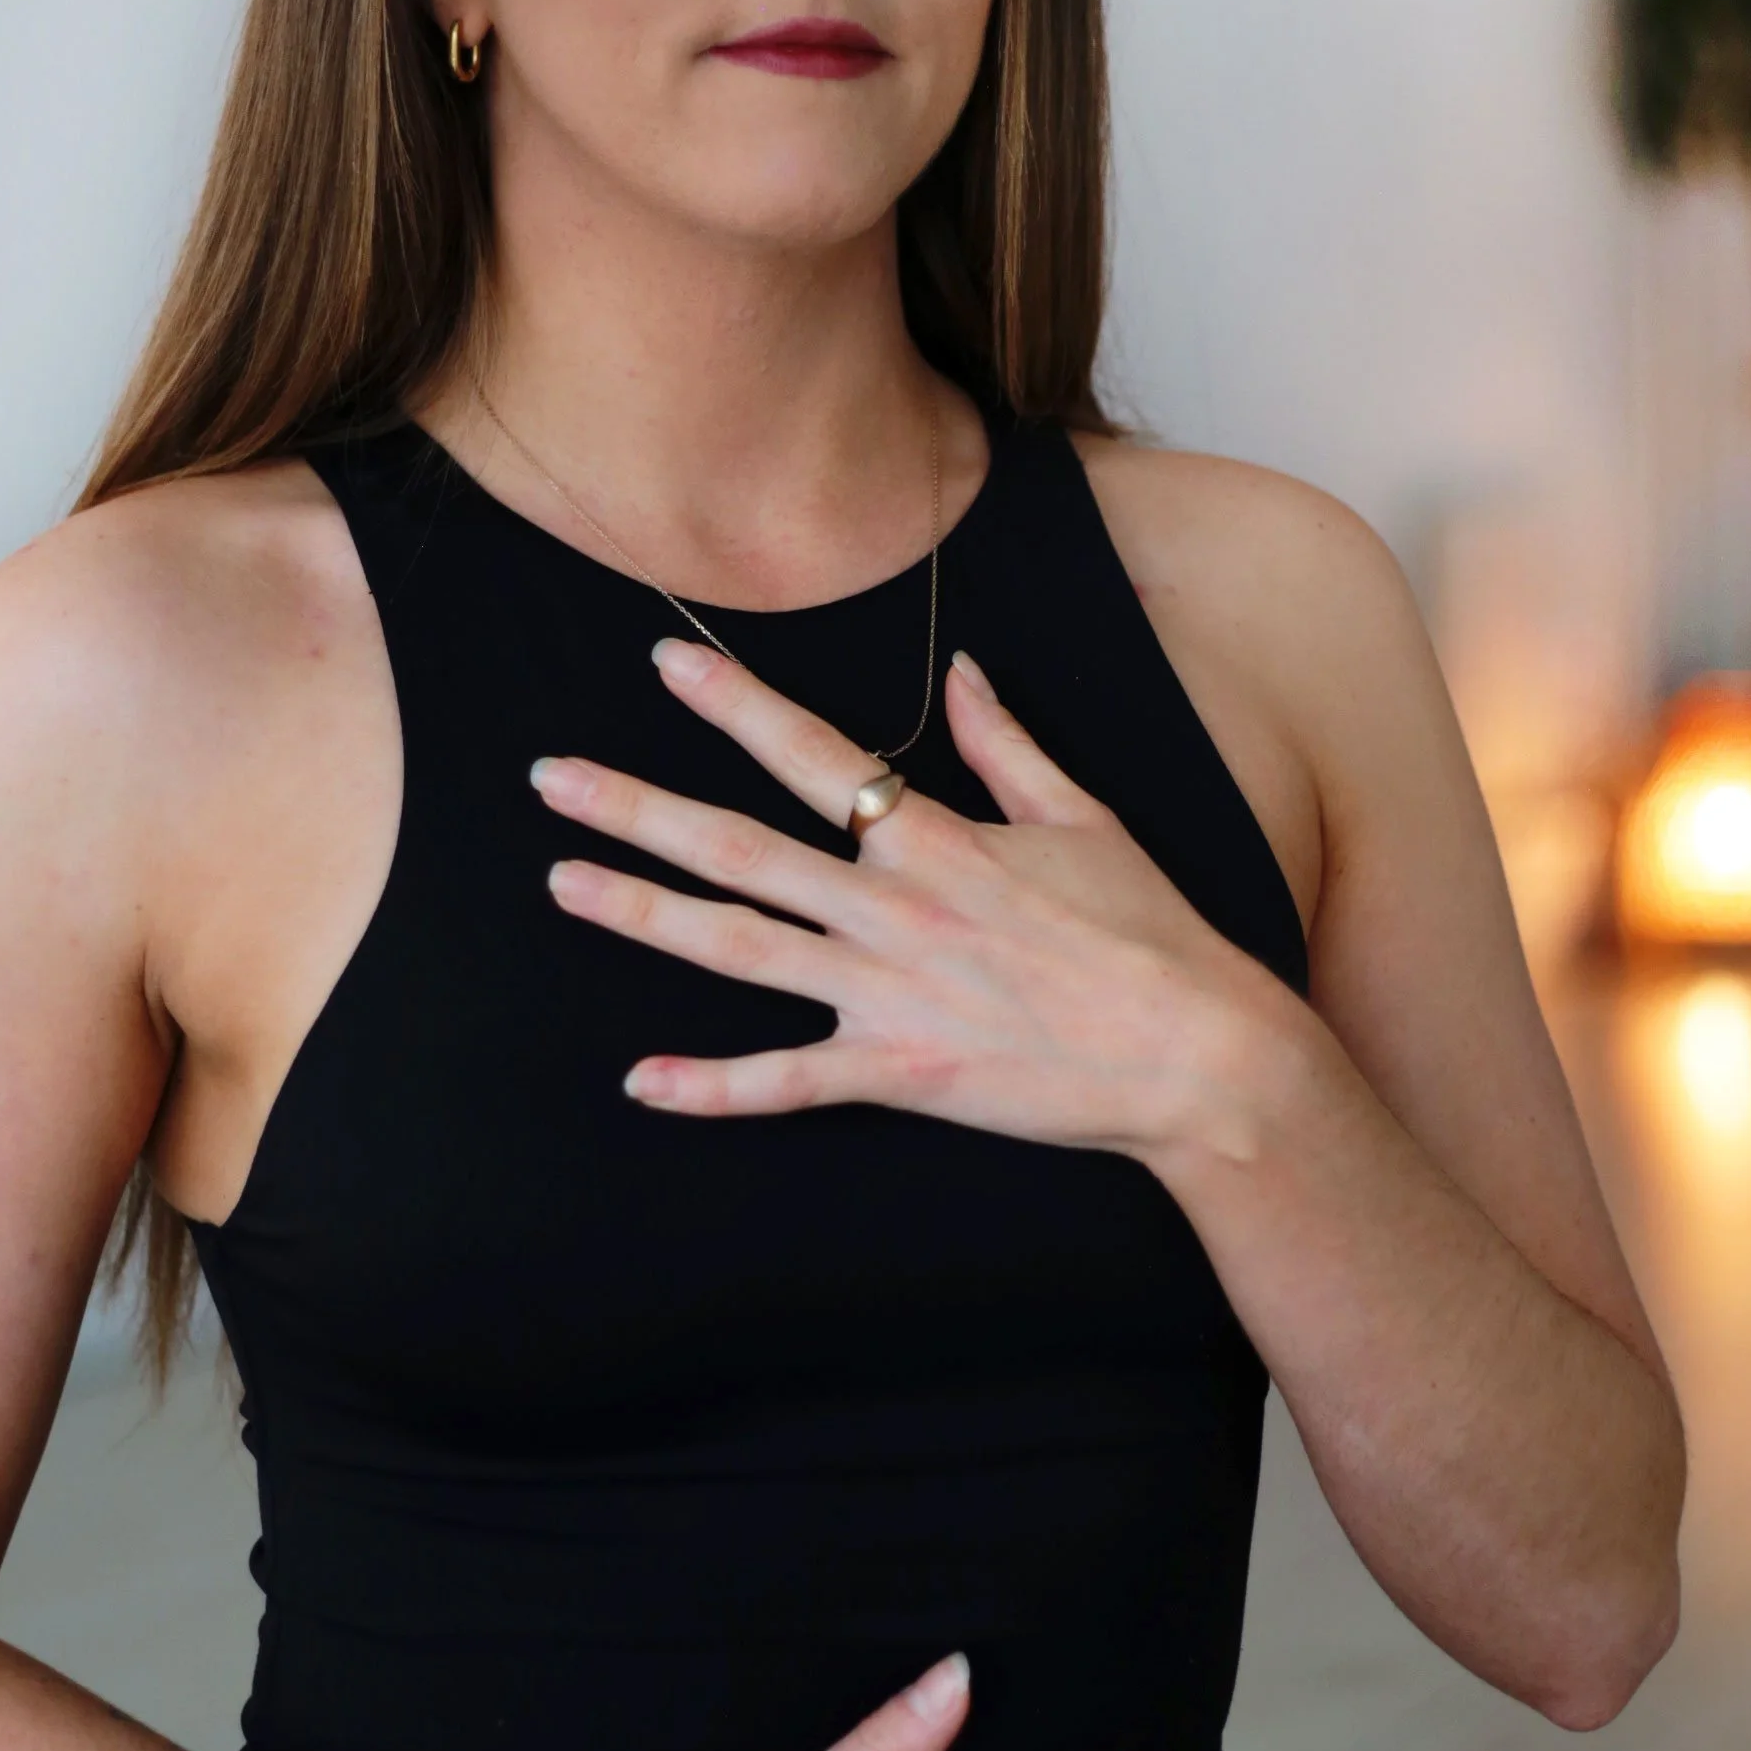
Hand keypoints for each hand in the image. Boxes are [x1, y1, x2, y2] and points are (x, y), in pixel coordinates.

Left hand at [531, 639, 1302, 1161]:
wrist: (1199, 1052)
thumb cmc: (1152, 934)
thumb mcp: (1086, 818)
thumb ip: (1008, 747)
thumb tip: (964, 671)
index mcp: (938, 841)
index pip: (816, 754)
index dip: (736, 706)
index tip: (667, 664)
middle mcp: (896, 907)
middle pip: (741, 847)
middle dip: (638, 809)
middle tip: (551, 780)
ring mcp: (891, 992)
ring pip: (740, 948)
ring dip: (645, 915)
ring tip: (564, 885)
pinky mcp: (902, 1071)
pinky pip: (789, 1081)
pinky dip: (713, 1086)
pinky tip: (642, 1080)